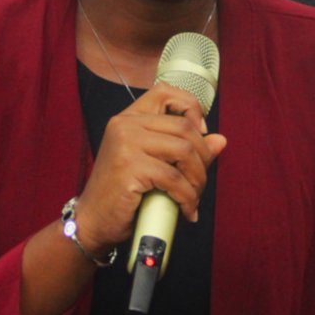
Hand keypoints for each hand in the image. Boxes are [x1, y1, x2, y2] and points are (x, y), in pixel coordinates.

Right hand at [74, 84, 226, 255]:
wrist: (94, 221)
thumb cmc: (124, 193)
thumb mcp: (155, 164)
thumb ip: (185, 149)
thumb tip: (220, 140)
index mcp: (129, 118)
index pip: (165, 92)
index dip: (191, 108)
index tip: (200, 134)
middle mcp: (125, 125)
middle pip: (184, 128)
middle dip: (203, 158)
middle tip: (200, 182)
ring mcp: (125, 144)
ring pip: (184, 151)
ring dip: (198, 180)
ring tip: (194, 198)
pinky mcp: (129, 167)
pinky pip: (174, 178)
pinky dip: (188, 197)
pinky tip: (187, 210)